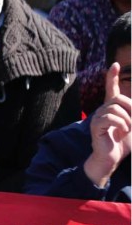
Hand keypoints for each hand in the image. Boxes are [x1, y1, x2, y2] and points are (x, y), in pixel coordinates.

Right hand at [84, 62, 131, 187]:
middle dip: (130, 109)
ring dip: (127, 120)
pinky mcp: (96, 126)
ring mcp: (97, 118)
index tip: (115, 65)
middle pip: (118, 98)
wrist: (111, 159)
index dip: (112, 77)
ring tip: (127, 131)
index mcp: (111, 109)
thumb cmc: (122, 144)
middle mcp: (102, 110)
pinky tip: (121, 133)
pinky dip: (121, 125)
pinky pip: (111, 118)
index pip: (111, 89)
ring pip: (115, 108)